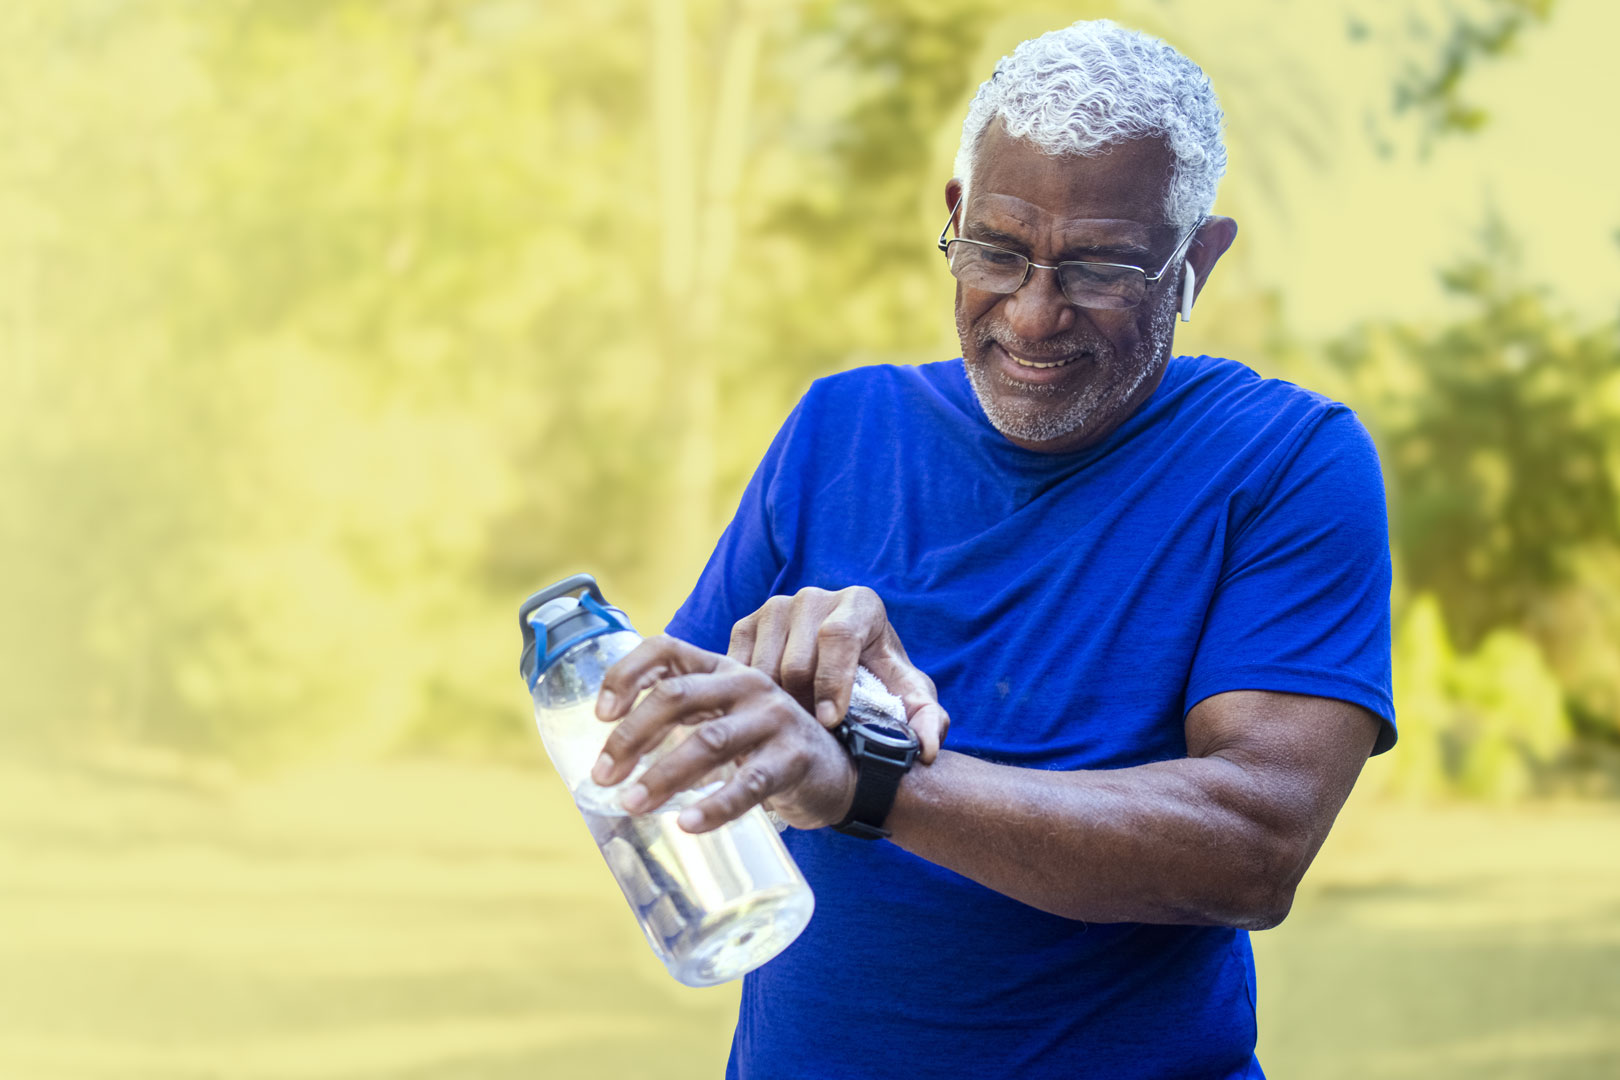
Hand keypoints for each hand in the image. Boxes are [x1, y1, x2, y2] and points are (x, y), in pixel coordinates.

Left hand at [589, 634, 856, 833]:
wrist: (839, 771)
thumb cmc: (765, 745)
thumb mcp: (726, 717)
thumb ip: (683, 719)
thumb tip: (613, 755)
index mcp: (723, 667)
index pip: (666, 649)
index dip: (626, 673)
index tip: (599, 714)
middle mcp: (747, 683)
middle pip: (676, 696)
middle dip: (630, 736)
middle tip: (603, 776)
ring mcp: (773, 719)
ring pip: (708, 741)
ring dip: (663, 775)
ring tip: (632, 804)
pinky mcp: (793, 759)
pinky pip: (749, 784)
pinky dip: (715, 806)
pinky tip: (688, 824)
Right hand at [728, 586, 949, 762]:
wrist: (844, 663)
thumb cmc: (879, 681)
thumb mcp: (909, 699)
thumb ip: (927, 720)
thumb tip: (926, 750)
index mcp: (860, 604)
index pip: (838, 636)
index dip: (832, 682)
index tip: (830, 722)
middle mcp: (815, 597)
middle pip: (796, 660)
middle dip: (803, 707)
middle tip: (811, 737)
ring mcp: (775, 607)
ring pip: (762, 669)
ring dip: (774, 707)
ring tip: (791, 731)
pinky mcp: (746, 623)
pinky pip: (736, 668)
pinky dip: (747, 698)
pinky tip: (764, 717)